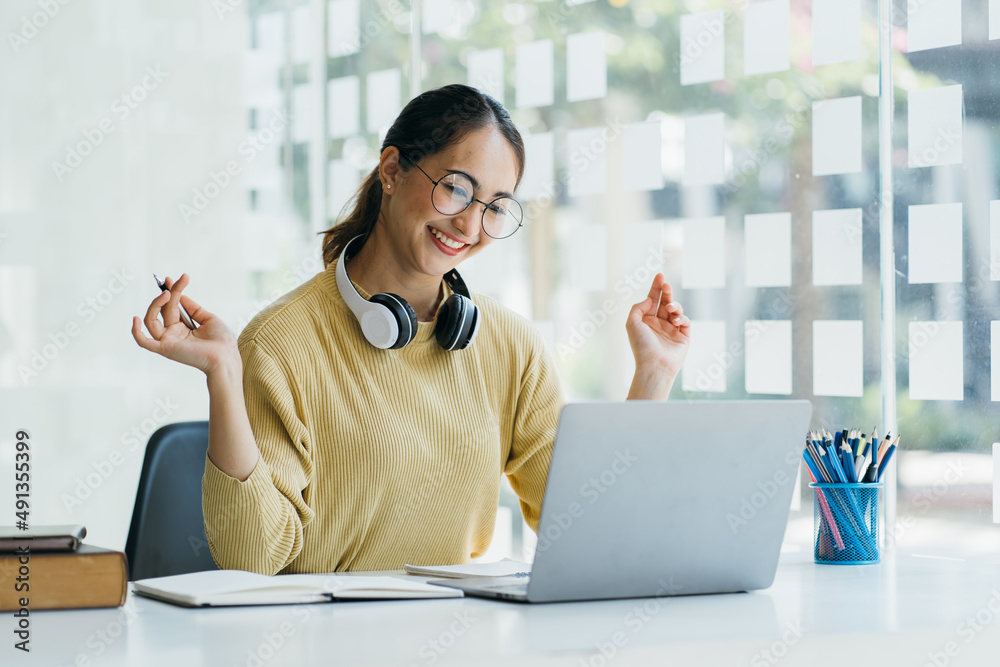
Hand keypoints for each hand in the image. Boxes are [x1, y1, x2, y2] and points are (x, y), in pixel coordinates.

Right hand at [131, 273, 239, 375]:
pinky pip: (144, 342)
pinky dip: (136, 332)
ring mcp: (168, 341)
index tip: (174, 278)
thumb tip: (181, 295)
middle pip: (164, 310)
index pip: (171, 306)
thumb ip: (194, 308)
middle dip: (169, 293)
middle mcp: (173, 334)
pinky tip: (136, 319)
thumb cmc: (222, 341)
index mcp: (183, 327)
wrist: (226, 357)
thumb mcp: (209, 318)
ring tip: (168, 293)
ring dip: (157, 304)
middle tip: (175, 280)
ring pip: (151, 320)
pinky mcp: (165, 349)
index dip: (172, 291)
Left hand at [625, 273, 690, 399]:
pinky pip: (685, 322)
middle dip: (666, 291)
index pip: (653, 300)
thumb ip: (638, 307)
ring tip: (670, 307)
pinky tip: (676, 320)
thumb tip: (649, 299)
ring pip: (676, 310)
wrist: (655, 365)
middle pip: (665, 302)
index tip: (660, 275)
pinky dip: (682, 317)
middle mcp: (659, 324)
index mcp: (646, 321)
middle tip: (666, 284)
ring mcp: (672, 330)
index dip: (656, 288)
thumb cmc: (641, 346)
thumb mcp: (632, 323)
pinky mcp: (683, 336)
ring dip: (674, 305)